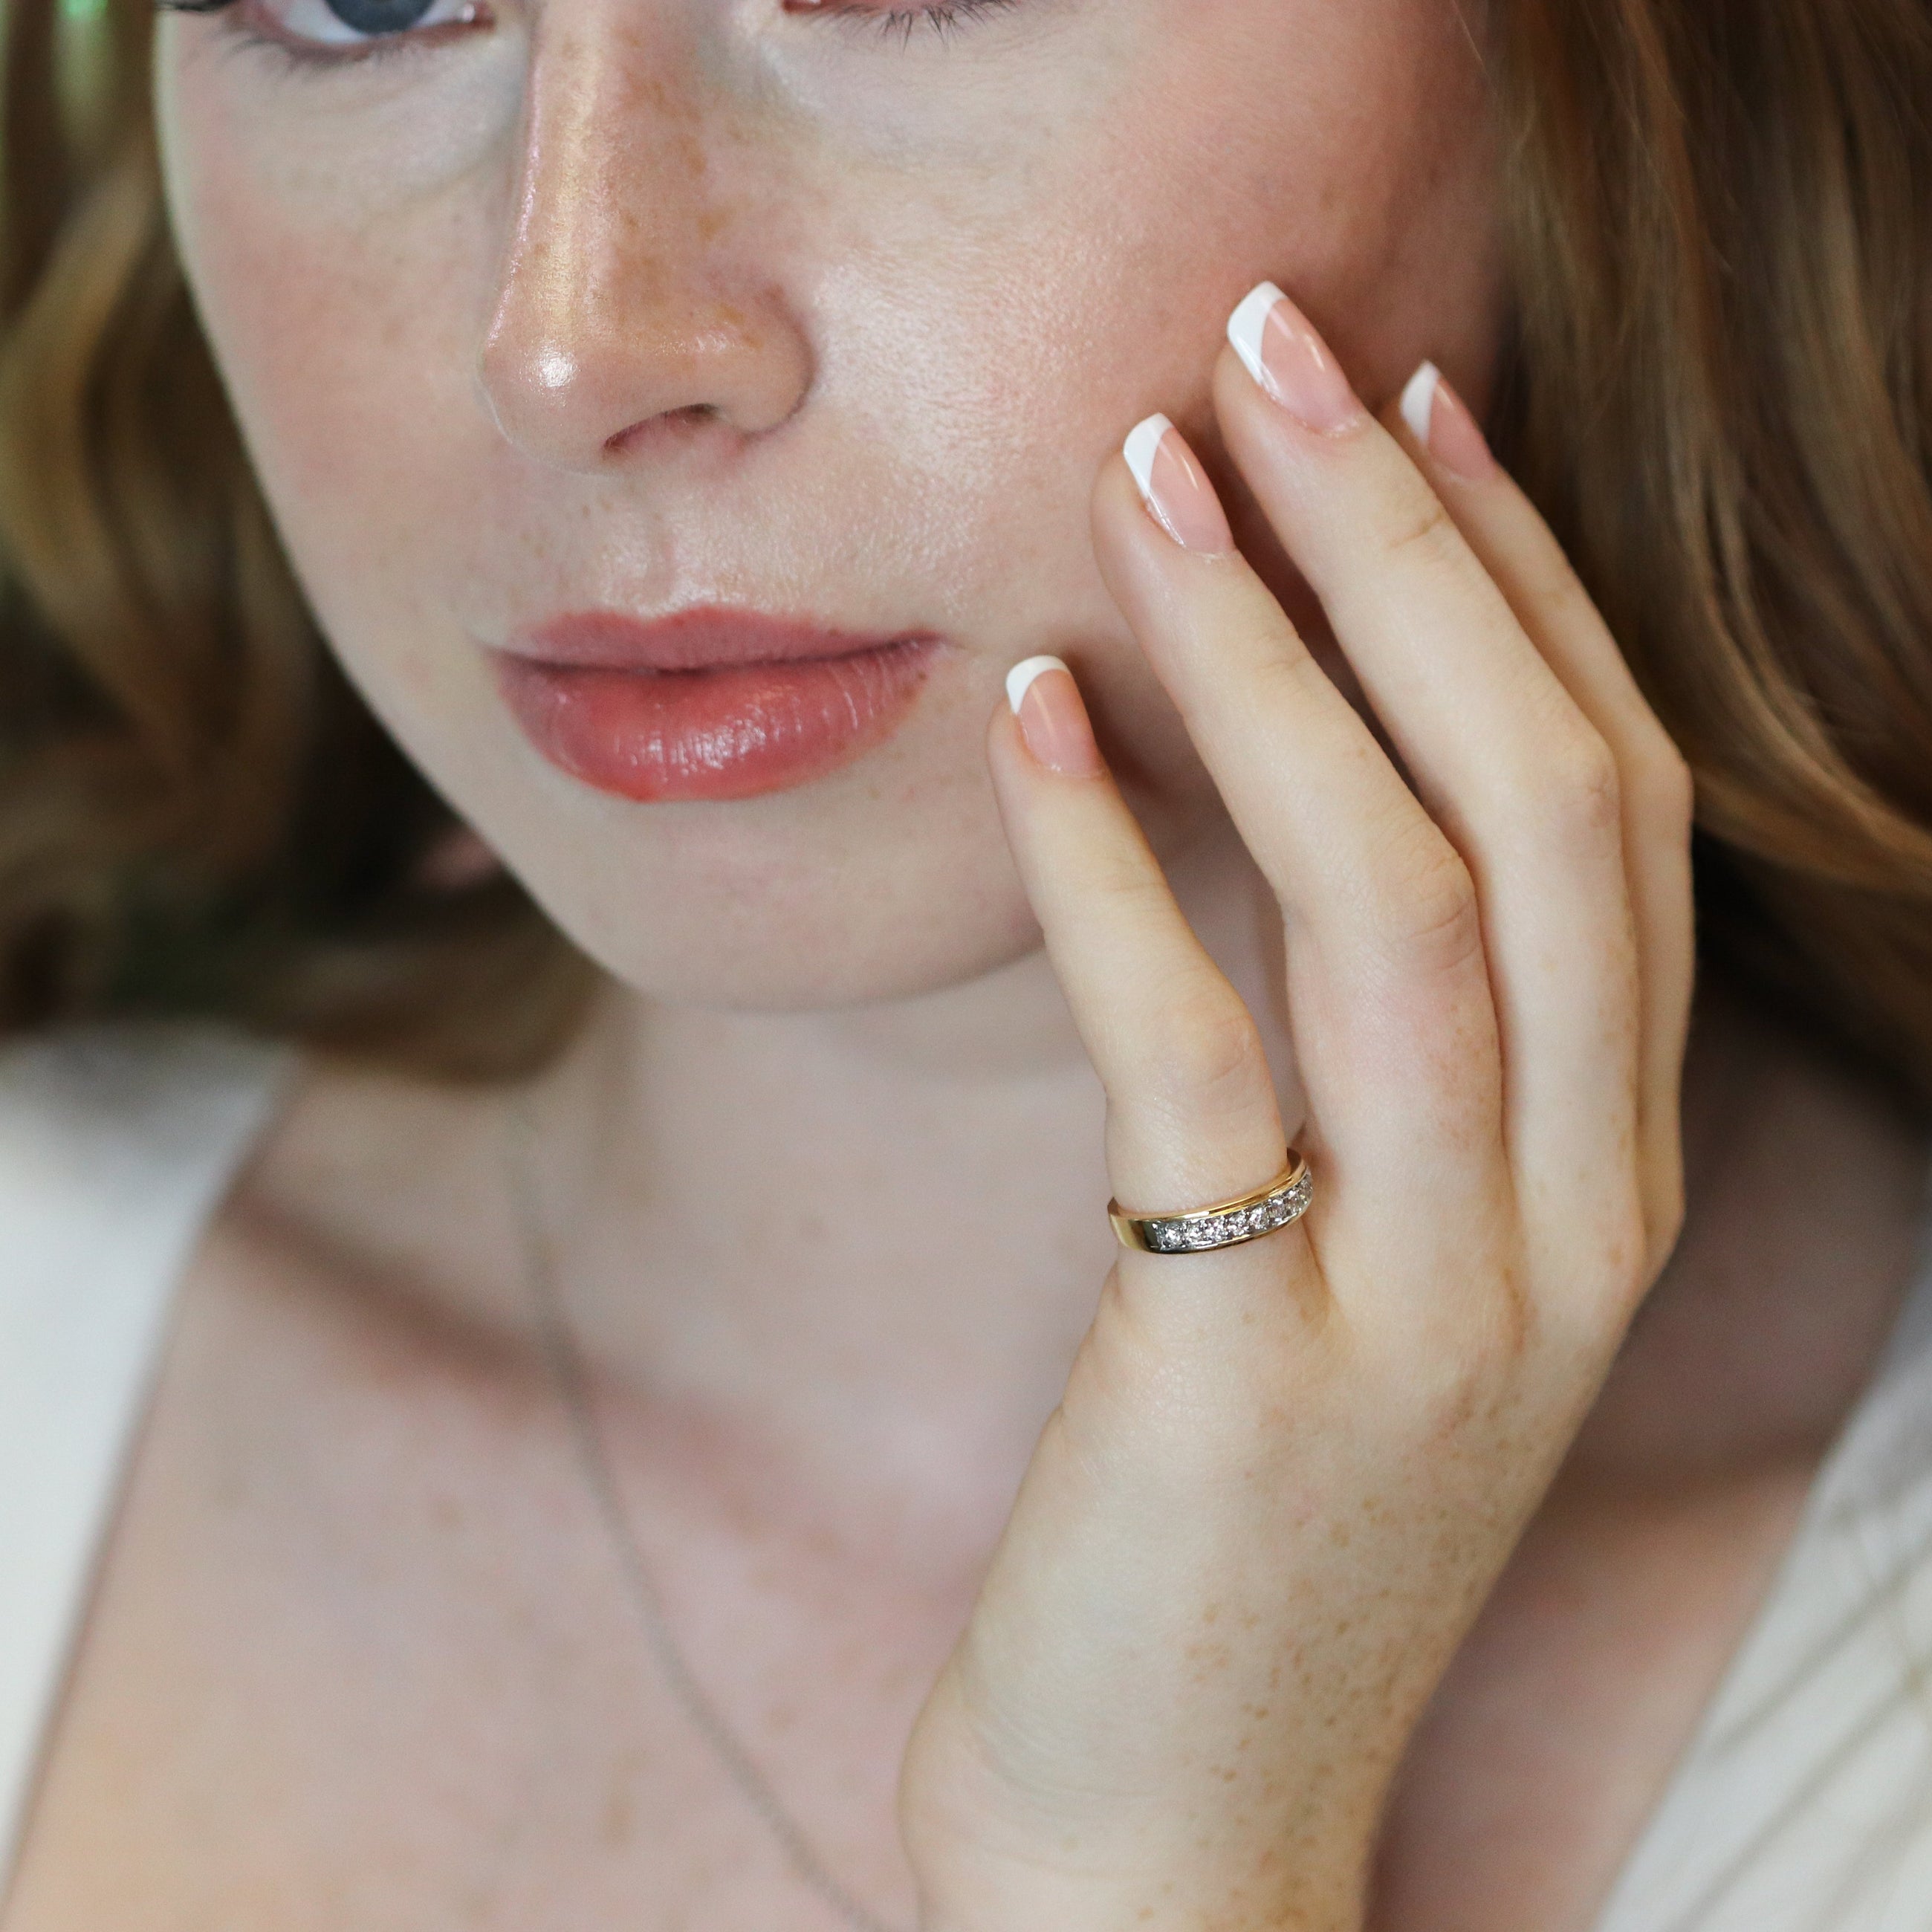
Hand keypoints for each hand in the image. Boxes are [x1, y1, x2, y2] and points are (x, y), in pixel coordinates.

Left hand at [897, 286, 1695, 1931]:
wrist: (1175, 1833)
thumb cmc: (1244, 1528)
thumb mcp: (1367, 1274)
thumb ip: (1379, 1068)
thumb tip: (1277, 792)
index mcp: (1608, 1182)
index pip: (1614, 817)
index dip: (1528, 590)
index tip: (1420, 418)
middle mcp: (1567, 1224)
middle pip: (1543, 806)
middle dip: (1416, 549)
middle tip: (1282, 351)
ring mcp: (1432, 1306)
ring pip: (1400, 896)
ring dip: (1272, 650)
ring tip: (1149, 469)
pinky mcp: (1248, 1373)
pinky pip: (1192, 1054)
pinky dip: (1106, 858)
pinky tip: (1026, 711)